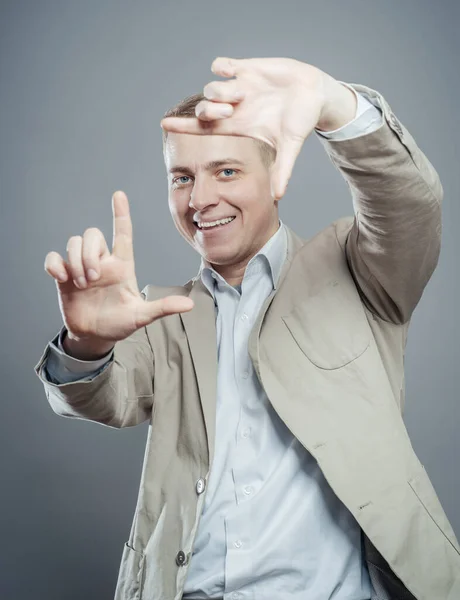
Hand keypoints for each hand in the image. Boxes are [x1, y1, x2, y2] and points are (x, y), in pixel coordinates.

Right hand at [44, 191, 193, 345]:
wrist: (96, 336)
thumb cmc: (120, 323)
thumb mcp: (142, 316)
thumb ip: (163, 307)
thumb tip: (190, 304)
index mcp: (122, 266)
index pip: (123, 234)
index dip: (121, 214)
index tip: (119, 195)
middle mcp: (102, 262)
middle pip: (92, 233)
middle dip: (90, 253)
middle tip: (93, 279)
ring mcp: (81, 268)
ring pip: (74, 242)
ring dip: (76, 261)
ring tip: (82, 284)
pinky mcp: (63, 277)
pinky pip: (54, 258)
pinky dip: (54, 265)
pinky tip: (61, 278)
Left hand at [161, 57, 348, 198]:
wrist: (315, 95)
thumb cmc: (301, 121)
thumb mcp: (290, 146)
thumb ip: (283, 170)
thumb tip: (279, 197)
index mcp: (239, 126)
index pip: (203, 128)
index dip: (183, 126)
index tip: (163, 124)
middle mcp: (234, 107)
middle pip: (204, 109)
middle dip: (210, 110)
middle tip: (230, 111)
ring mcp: (238, 87)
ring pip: (211, 87)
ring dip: (223, 92)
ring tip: (244, 94)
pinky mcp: (246, 68)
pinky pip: (221, 65)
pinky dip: (222, 67)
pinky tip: (233, 72)